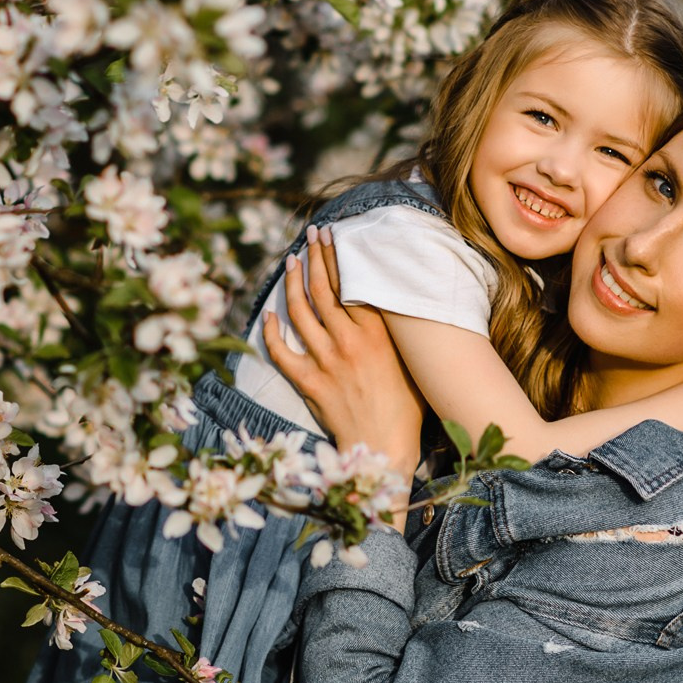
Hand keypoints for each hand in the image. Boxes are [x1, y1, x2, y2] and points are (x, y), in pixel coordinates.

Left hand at [263, 227, 425, 489]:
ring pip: (301, 312)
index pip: (351, 283)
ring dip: (293, 283)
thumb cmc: (407, 408)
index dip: (337, 256)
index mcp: (377, 332)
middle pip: (324, 289)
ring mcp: (326, 360)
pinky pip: (281, 351)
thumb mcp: (413, 361)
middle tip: (310, 236)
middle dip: (314, 257)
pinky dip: (272, 331)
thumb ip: (400, 332)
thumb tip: (396, 304)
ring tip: (290, 262)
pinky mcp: (309, 382)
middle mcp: (349, 340)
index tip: (330, 236)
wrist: (384, 446)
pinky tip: (269, 314)